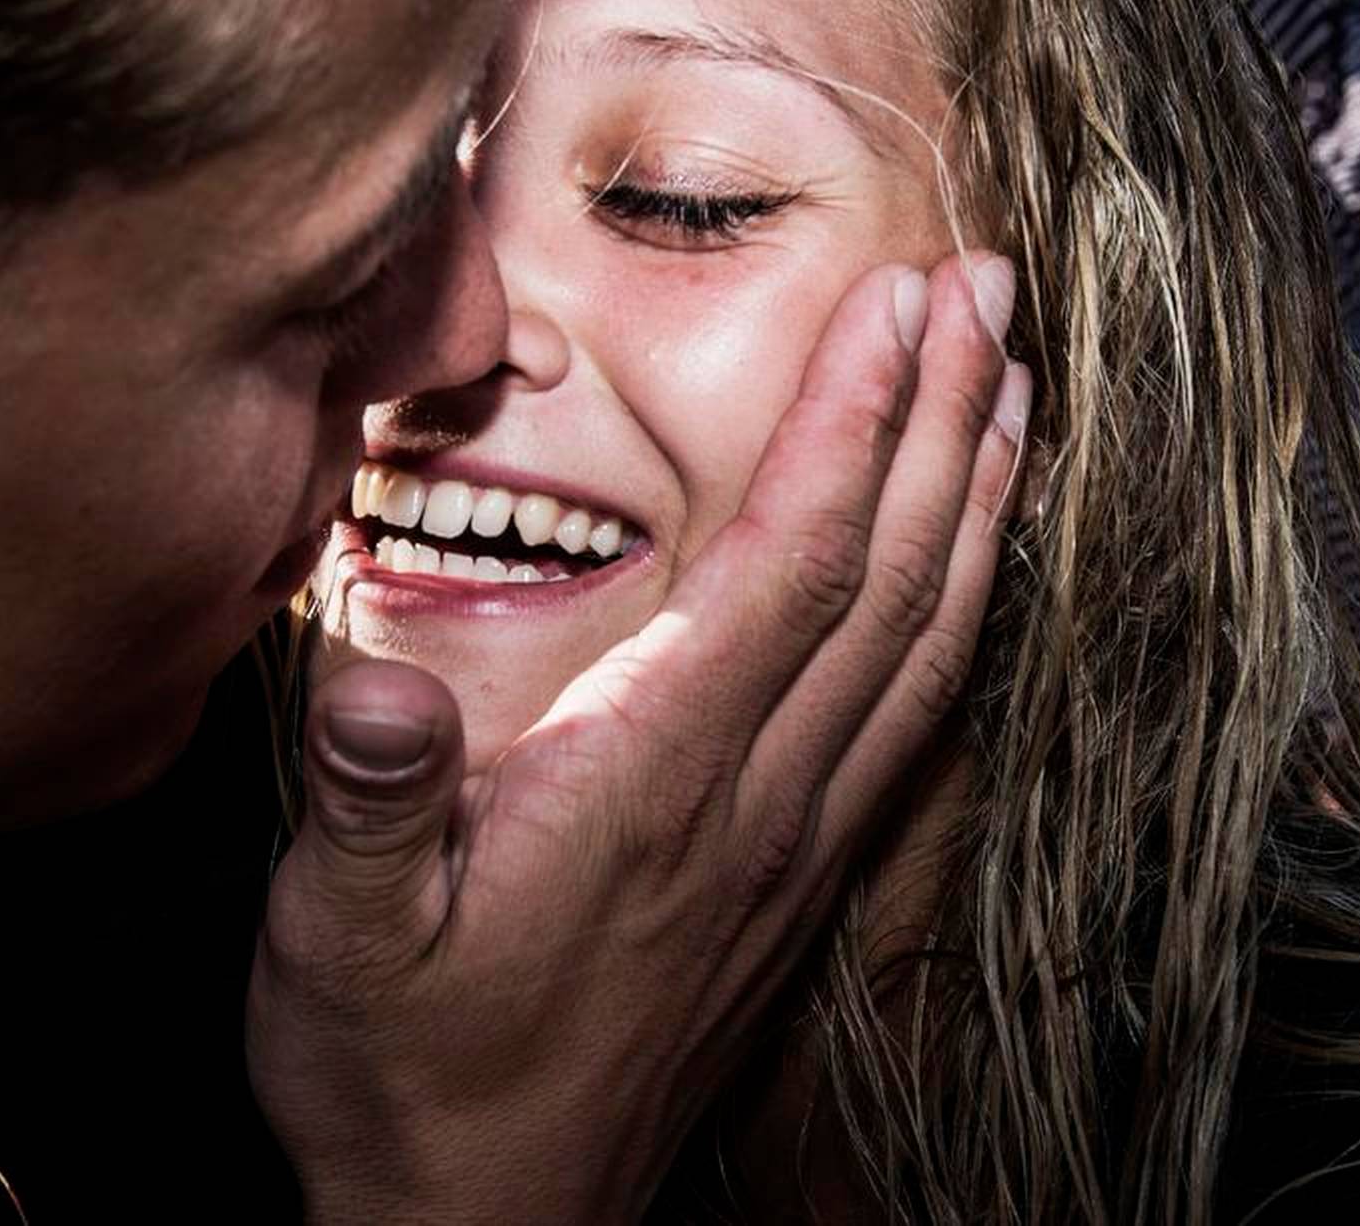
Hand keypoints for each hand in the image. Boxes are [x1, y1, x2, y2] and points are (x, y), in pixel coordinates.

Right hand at [248, 255, 1026, 1224]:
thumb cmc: (405, 1077)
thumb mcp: (338, 945)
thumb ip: (370, 809)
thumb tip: (376, 684)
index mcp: (659, 774)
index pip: (794, 560)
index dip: (857, 418)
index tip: (907, 301)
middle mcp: (761, 792)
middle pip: (894, 573)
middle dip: (951, 415)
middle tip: (992, 282)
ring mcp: (800, 834)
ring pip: (930, 637)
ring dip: (982, 498)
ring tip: (1021, 383)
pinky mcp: (805, 872)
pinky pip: (920, 713)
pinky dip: (966, 610)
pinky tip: (981, 560)